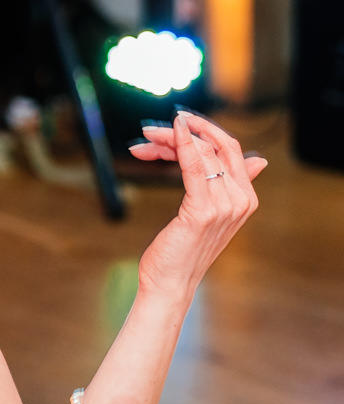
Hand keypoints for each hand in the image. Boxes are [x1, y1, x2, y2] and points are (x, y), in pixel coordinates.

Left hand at [129, 112, 262, 298]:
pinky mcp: (202, 210)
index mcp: (246, 197)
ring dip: (167, 140)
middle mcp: (241, 199)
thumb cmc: (184, 249)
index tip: (177, 121)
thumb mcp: (209, 213)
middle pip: (213, 147)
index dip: (204, 130)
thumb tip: (260, 160)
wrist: (170, 282)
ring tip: (143, 141)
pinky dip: (180, 145)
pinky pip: (193, 166)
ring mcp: (224, 205)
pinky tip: (167, 134)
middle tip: (148, 132)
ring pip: (200, 153)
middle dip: (179, 133)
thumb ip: (231, 185)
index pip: (230, 148)